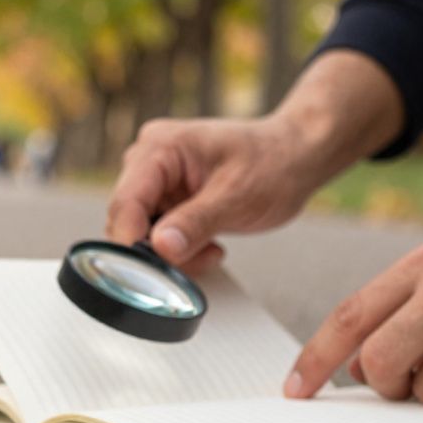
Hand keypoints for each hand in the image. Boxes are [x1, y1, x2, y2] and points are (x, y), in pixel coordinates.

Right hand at [105, 50, 403, 272]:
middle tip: (200, 256)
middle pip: (128, 221)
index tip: (148, 274)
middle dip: (159, 250)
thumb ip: (195, 223)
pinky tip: (208, 242)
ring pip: (141, 234)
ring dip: (173, 253)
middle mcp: (149, 160)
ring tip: (211, 247)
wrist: (296, 156)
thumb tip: (161, 247)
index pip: (126, 202)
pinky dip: (180, 249)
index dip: (130, 242)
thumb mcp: (237, 197)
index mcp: (160, 148)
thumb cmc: (274, 162)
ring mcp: (156, 180)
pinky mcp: (165, 198)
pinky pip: (156, 235)